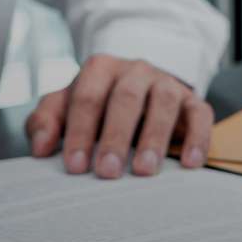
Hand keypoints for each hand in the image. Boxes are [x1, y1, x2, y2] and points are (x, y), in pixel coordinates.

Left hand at [25, 55, 213, 178]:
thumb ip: (46, 122)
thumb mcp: (65, 107)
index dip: (80, 132)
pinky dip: (198, 138)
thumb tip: (41, 148)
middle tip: (108, 171)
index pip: (87, 97)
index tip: (76, 166)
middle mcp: (134, 71)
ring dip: (154, 137)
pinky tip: (189, 163)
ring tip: (144, 171)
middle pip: (125, 99)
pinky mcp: (193, 100)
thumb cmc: (97, 104)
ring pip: (164, 103)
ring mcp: (166, 83)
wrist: (139, 86)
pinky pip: (200, 114)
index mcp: (100, 69)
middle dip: (115, 137)